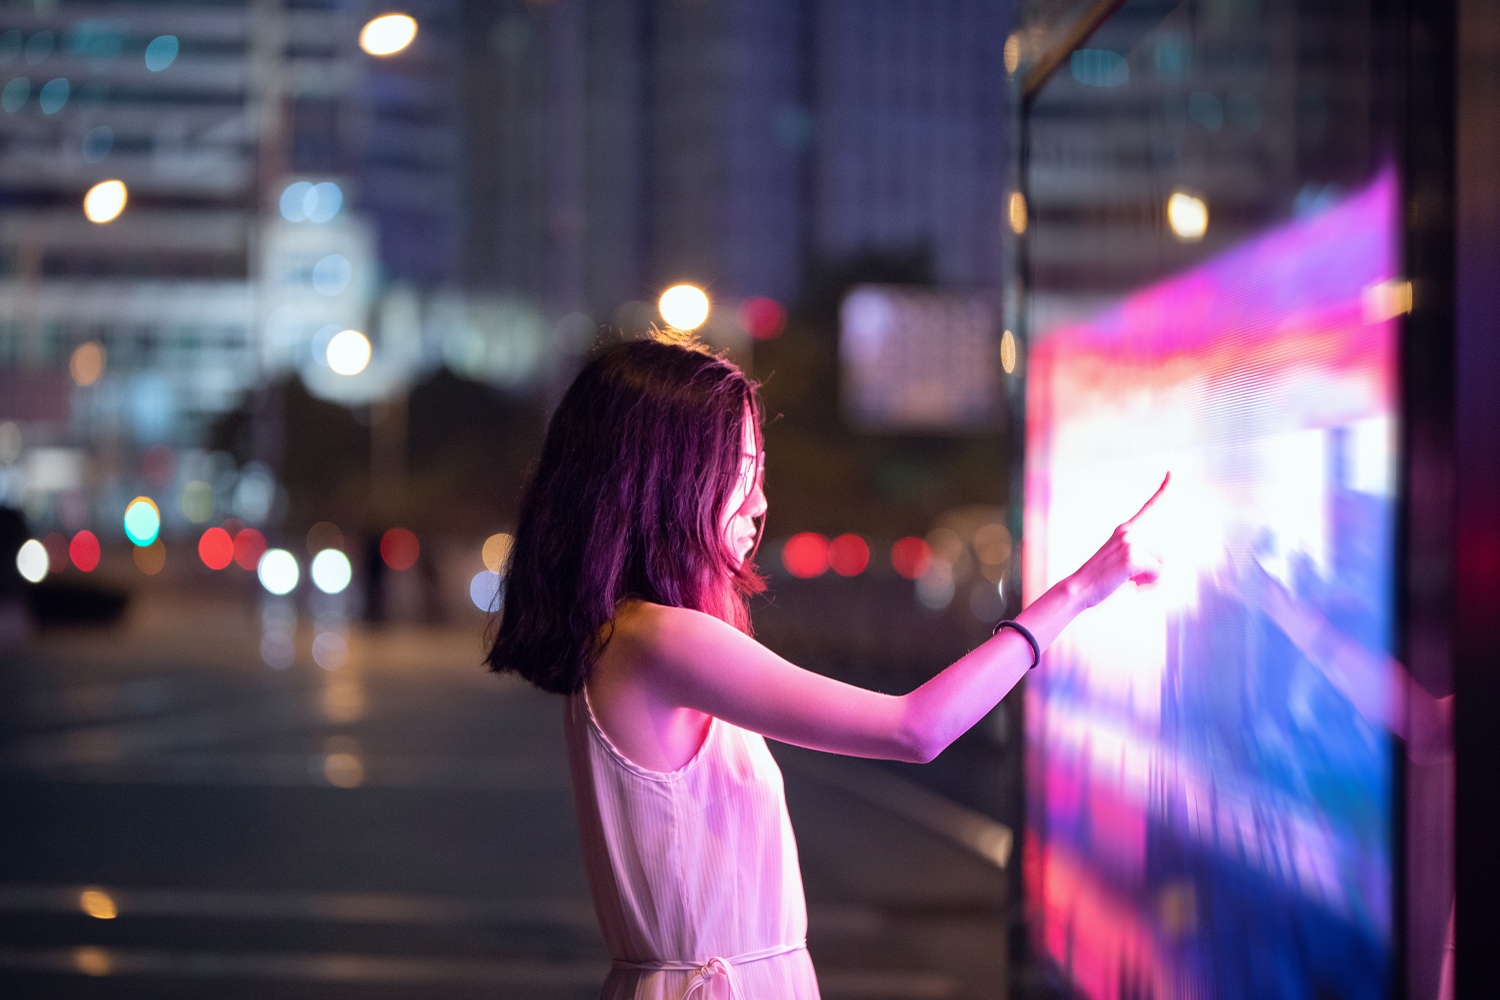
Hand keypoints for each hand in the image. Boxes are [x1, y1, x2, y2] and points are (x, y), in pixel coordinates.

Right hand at [1069, 473, 1167, 608]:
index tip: (1171, 473)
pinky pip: (1156, 574)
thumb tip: (1166, 566)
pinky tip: (1127, 582)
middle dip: (1154, 572)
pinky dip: (1146, 584)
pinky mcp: (1131, 557)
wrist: (1077, 589)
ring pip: (1161, 566)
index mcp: (1125, 530)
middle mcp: (1128, 532)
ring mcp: (1129, 543)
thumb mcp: (1122, 562)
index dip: (1163, 489)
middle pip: (1164, 554)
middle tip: (1127, 578)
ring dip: (1149, 579)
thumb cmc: (1100, 580)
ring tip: (1124, 580)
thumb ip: (1143, 558)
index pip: (1149, 507)